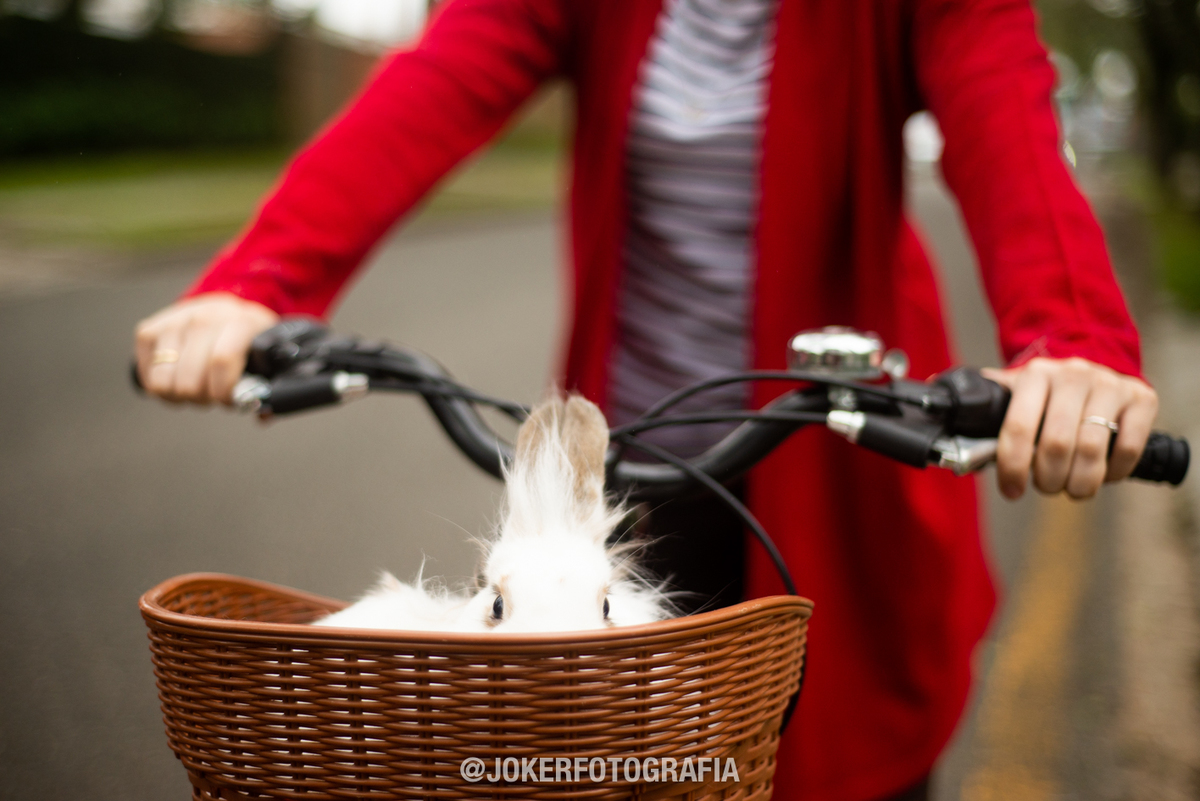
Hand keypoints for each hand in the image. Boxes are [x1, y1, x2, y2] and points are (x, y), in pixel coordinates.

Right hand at [134, 293, 279, 404]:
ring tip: (196, 387)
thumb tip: (263, 416)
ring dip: (179, 395)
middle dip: (202, 399)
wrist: (228, 313)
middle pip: (189, 380)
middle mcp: (205, 316)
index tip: (229, 401)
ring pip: (163, 381)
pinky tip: (178, 378)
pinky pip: (146, 375)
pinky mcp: (149, 329)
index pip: (222, 361)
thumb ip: (268, 389)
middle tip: (212, 395)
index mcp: (241, 322)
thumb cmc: (248, 343)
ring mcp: (174, 321)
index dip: (223, 392)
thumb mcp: (268, 359)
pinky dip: (160, 387)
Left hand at [981, 357, 1157, 499]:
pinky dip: (1113, 473)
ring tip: (1072, 488)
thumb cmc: (1044, 397)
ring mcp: (1109, 384)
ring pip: (1091, 449)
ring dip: (1079, 482)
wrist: (1090, 374)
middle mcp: (1072, 374)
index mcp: (1034, 375)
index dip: (1012, 467)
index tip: (1012, 490)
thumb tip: (941, 410)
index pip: (1018, 428)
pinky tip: (1104, 475)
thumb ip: (982, 407)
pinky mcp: (1141, 398)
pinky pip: (1127, 448)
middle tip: (1046, 486)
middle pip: (1055, 444)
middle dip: (1047, 479)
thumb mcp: (1012, 394)